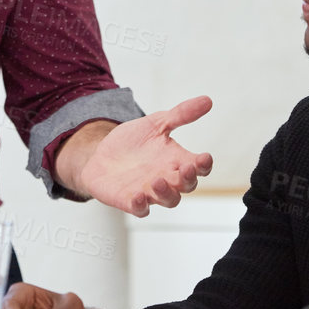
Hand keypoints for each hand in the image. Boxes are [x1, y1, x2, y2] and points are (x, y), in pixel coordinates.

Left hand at [61, 97, 213, 216]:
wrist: (101, 153)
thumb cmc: (133, 142)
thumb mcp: (156, 123)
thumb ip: (180, 114)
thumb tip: (207, 100)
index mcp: (176, 160)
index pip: (197, 166)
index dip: (204, 165)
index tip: (205, 157)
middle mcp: (167, 178)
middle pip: (186, 186)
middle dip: (188, 179)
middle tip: (186, 169)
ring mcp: (149, 191)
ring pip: (167, 200)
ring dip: (166, 192)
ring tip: (158, 180)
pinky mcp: (129, 200)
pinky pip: (139, 209)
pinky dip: (140, 205)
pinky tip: (138, 196)